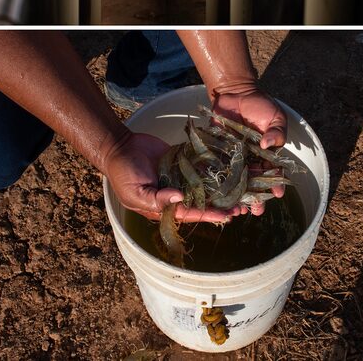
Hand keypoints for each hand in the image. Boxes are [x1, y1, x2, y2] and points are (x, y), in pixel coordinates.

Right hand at [103, 131, 234, 223]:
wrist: (120, 146)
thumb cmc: (123, 172)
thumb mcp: (136, 191)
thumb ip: (156, 199)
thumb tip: (180, 198)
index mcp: (163, 207)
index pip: (190, 214)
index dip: (209, 215)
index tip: (226, 216)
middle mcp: (175, 195)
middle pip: (202, 204)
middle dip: (221, 206)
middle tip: (242, 208)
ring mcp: (180, 179)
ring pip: (205, 188)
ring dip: (222, 191)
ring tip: (242, 193)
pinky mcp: (183, 164)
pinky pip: (200, 169)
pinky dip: (214, 172)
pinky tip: (230, 173)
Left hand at [211, 88, 287, 215]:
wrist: (235, 93)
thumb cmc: (259, 105)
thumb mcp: (275, 116)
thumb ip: (276, 131)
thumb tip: (268, 144)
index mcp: (267, 153)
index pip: (273, 172)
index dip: (276, 184)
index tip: (277, 194)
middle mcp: (251, 159)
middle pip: (254, 182)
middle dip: (256, 198)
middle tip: (256, 211)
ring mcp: (234, 158)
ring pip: (236, 182)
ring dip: (237, 196)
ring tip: (237, 210)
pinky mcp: (217, 153)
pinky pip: (218, 170)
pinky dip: (218, 184)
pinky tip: (218, 196)